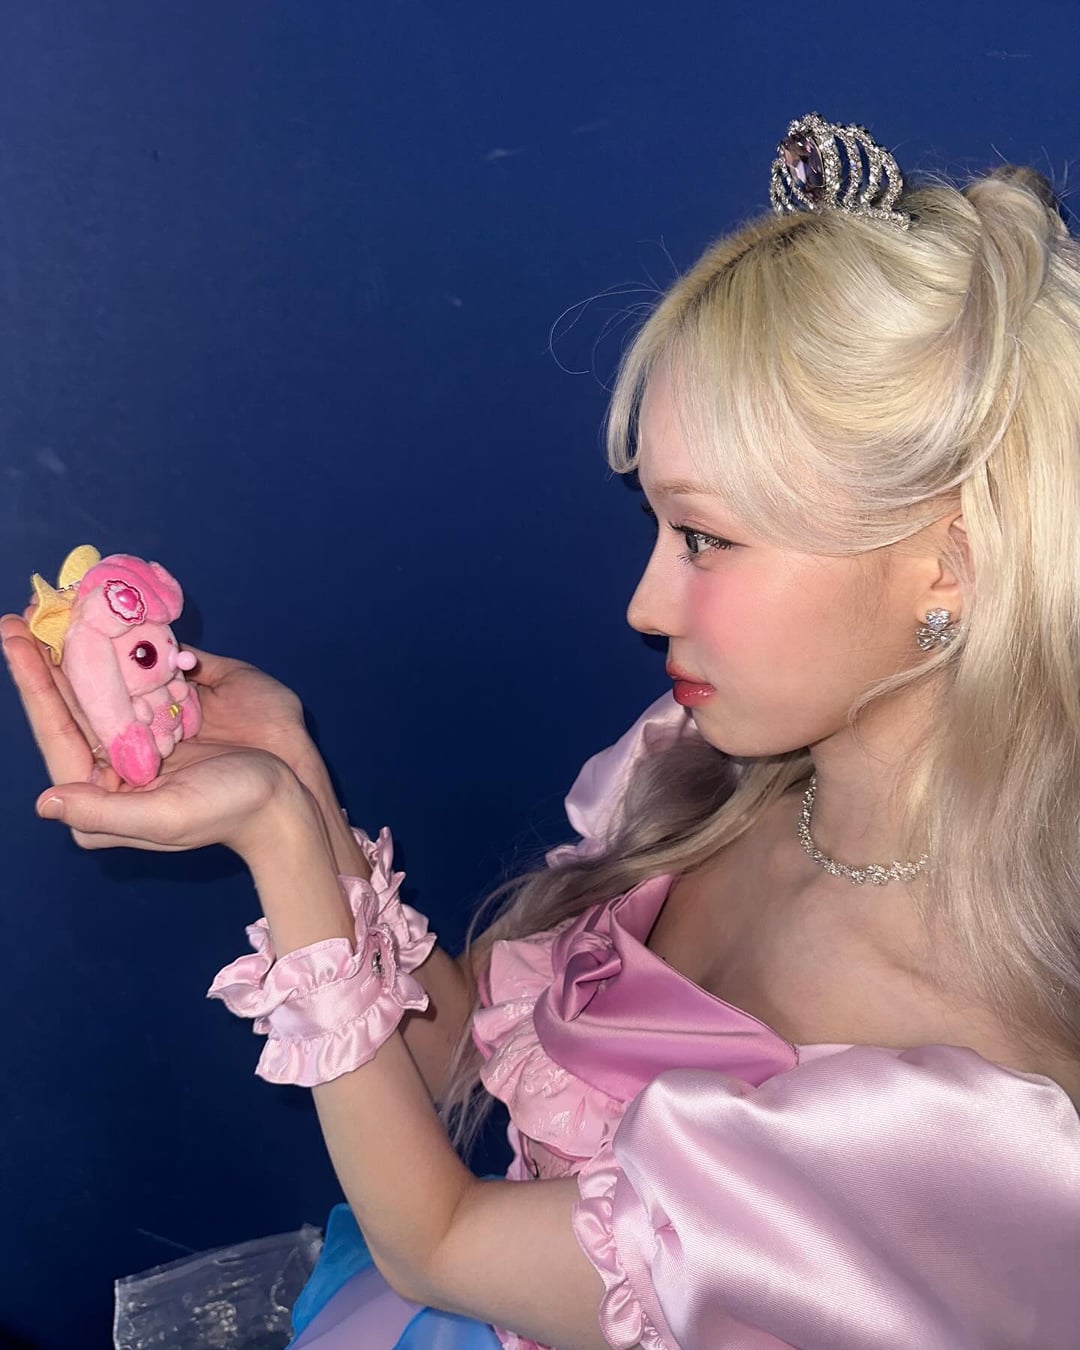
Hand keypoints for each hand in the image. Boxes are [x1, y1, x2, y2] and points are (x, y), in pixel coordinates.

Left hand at [3, 613, 363, 871]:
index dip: (34, 684)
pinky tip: (117, 611)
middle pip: (77, 697)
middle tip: (32, 608)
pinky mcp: (187, 699)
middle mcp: (123, 754)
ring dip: (88, 638)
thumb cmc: (232, 810)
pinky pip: (154, 665)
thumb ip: (103, 814)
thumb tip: (45, 801)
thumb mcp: (166, 818)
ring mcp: (154, 724)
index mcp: (108, 788)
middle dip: (51, 652)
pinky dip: (137, 638)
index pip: (60, 729)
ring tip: (65, 601)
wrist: (295, 792)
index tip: (13, 637)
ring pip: (111, 677)